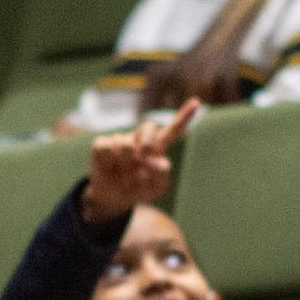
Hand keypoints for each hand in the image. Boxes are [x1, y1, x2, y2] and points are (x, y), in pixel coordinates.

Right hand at [84, 99, 198, 219]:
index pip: (173, 129)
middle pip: (148, 127)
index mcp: (157, 147)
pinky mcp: (102, 144)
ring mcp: (120, 140)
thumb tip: (156, 159)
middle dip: (146, 143)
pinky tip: (110, 168)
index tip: (197, 102)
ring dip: (125, 166)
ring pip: (125, 144)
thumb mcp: (155, 188)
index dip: (184, 116)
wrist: (113, 197)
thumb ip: (161, 175)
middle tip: (141, 161)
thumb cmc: (138, 189)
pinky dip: (109, 163)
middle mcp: (139, 139)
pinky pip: (107, 148)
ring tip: (124, 177)